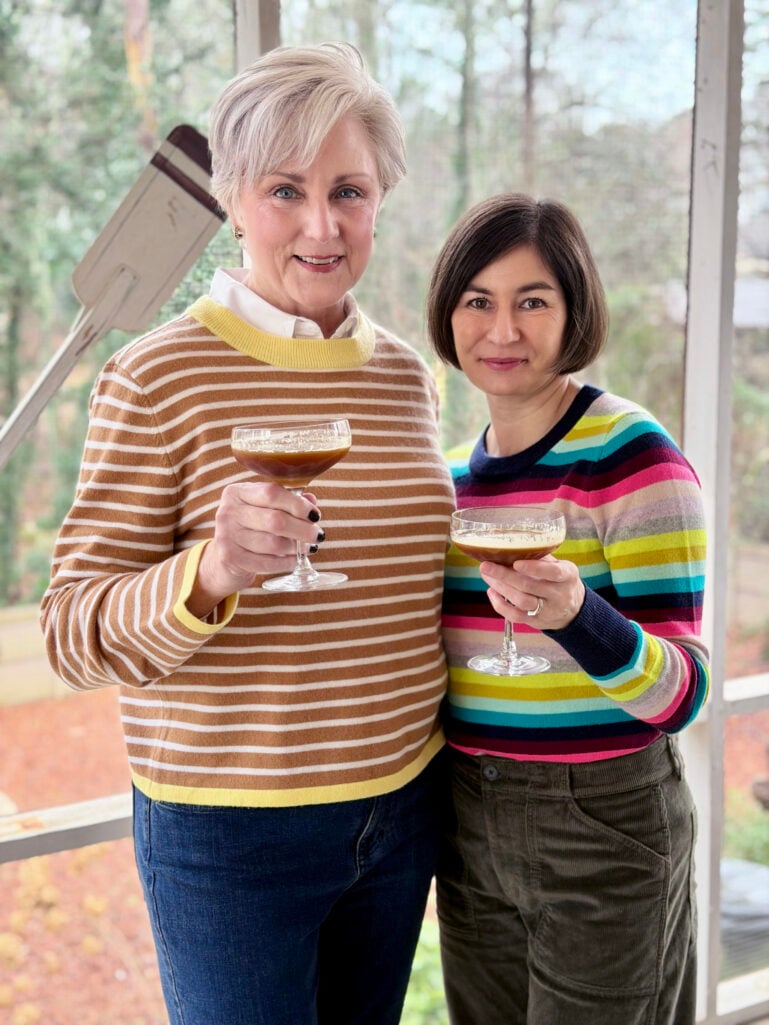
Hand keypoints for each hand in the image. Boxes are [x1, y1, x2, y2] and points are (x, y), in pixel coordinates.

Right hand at [188, 482, 322, 614]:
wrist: (226, 558)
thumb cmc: (252, 527)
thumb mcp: (265, 508)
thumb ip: (288, 501)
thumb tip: (311, 502)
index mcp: (237, 492)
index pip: (272, 493)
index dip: (298, 504)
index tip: (315, 515)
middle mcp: (228, 512)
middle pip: (275, 520)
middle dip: (303, 529)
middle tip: (317, 535)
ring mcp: (226, 536)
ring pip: (274, 544)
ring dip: (296, 547)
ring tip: (308, 548)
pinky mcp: (230, 558)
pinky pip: (268, 563)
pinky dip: (286, 562)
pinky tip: (294, 559)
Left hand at [479, 554, 584, 630]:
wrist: (572, 610)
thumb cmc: (559, 580)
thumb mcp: (558, 565)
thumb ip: (539, 556)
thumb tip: (508, 542)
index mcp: (567, 575)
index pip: (553, 572)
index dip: (534, 568)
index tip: (516, 563)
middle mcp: (559, 594)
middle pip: (530, 586)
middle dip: (505, 575)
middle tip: (486, 566)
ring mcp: (548, 610)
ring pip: (521, 601)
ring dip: (501, 588)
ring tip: (487, 576)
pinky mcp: (536, 621)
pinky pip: (515, 616)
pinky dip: (500, 604)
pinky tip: (492, 592)